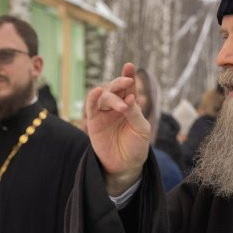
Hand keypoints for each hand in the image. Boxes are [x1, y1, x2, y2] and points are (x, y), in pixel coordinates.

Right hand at [84, 62, 150, 195]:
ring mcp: (104, 113)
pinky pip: (91, 107)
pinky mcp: (94, 122)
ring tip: (122, 106)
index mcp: (130, 105)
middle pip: (115, 88)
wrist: (125, 166)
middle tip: (128, 82)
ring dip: (112, 96)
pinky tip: (97, 91)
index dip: (128, 76)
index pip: (129, 87)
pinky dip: (93, 98)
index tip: (129, 66)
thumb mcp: (141, 129)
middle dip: (120, 83)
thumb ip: (134, 113)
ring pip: (104, 96)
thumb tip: (128, 98)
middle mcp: (116, 106)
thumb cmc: (137, 147)